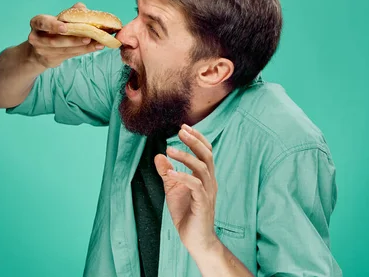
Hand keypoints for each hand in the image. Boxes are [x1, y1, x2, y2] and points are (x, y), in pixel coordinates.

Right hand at [28, 2, 103, 67]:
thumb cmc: (50, 30)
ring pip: (64, 50)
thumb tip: (82, 7)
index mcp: (36, 23)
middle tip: (88, 37)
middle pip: (55, 40)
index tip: (65, 27)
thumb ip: (68, 13)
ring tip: (98, 43)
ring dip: (83, 47)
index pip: (42, 23)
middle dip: (73, 40)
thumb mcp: (55, 20)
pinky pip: (70, 55)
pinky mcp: (50, 60)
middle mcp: (36, 38)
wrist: (37, 51)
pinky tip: (95, 47)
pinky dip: (84, 51)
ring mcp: (42, 51)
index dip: (53, 25)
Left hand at [154, 124, 219, 253]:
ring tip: (170, 150)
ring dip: (185, 157)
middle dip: (194, 141)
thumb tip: (158, 156)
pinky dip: (183, 177)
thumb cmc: (187, 214)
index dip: (197, 138)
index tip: (184, 127)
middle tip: (180, 131)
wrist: (196, 240)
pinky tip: (170, 173)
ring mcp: (208, 192)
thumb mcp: (173, 190)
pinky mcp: (203, 204)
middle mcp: (210, 181)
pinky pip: (195, 186)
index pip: (206, 152)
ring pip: (202, 168)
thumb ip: (167, 173)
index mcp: (205, 176)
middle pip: (207, 155)